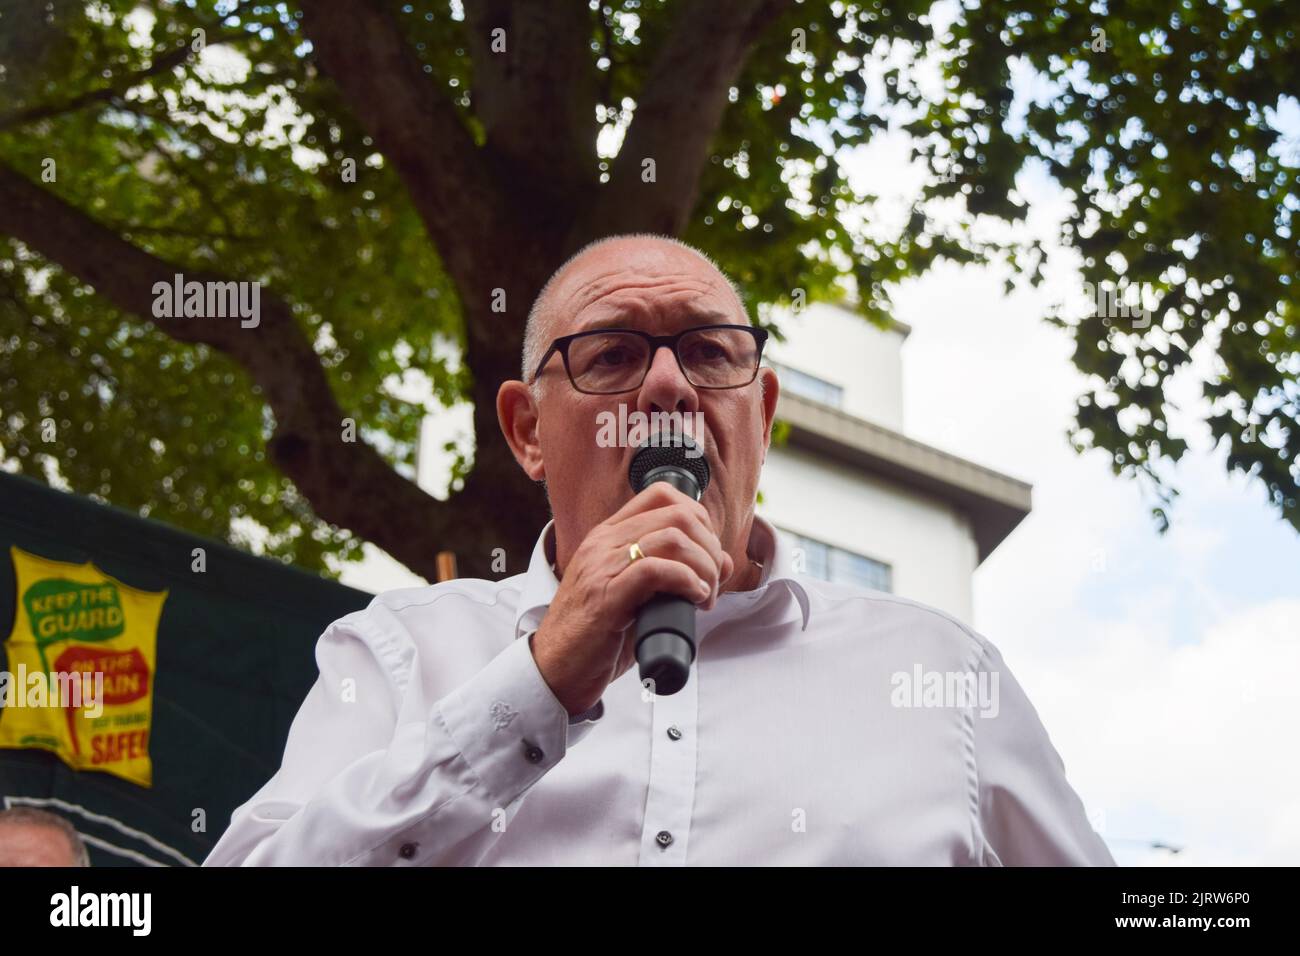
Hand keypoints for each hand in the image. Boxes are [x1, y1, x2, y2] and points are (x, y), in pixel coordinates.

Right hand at [530, 483, 734, 715]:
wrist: (555, 669)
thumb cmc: (596, 635)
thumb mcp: (636, 595)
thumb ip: (673, 574)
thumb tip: (722, 562)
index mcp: (608, 536)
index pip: (661, 495)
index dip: (699, 518)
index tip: (707, 550)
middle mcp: (603, 543)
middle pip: (676, 515)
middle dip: (709, 546)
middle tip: (712, 580)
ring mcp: (601, 566)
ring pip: (672, 539)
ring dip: (703, 567)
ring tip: (705, 595)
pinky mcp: (606, 596)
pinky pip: (656, 570)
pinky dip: (686, 581)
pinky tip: (694, 599)